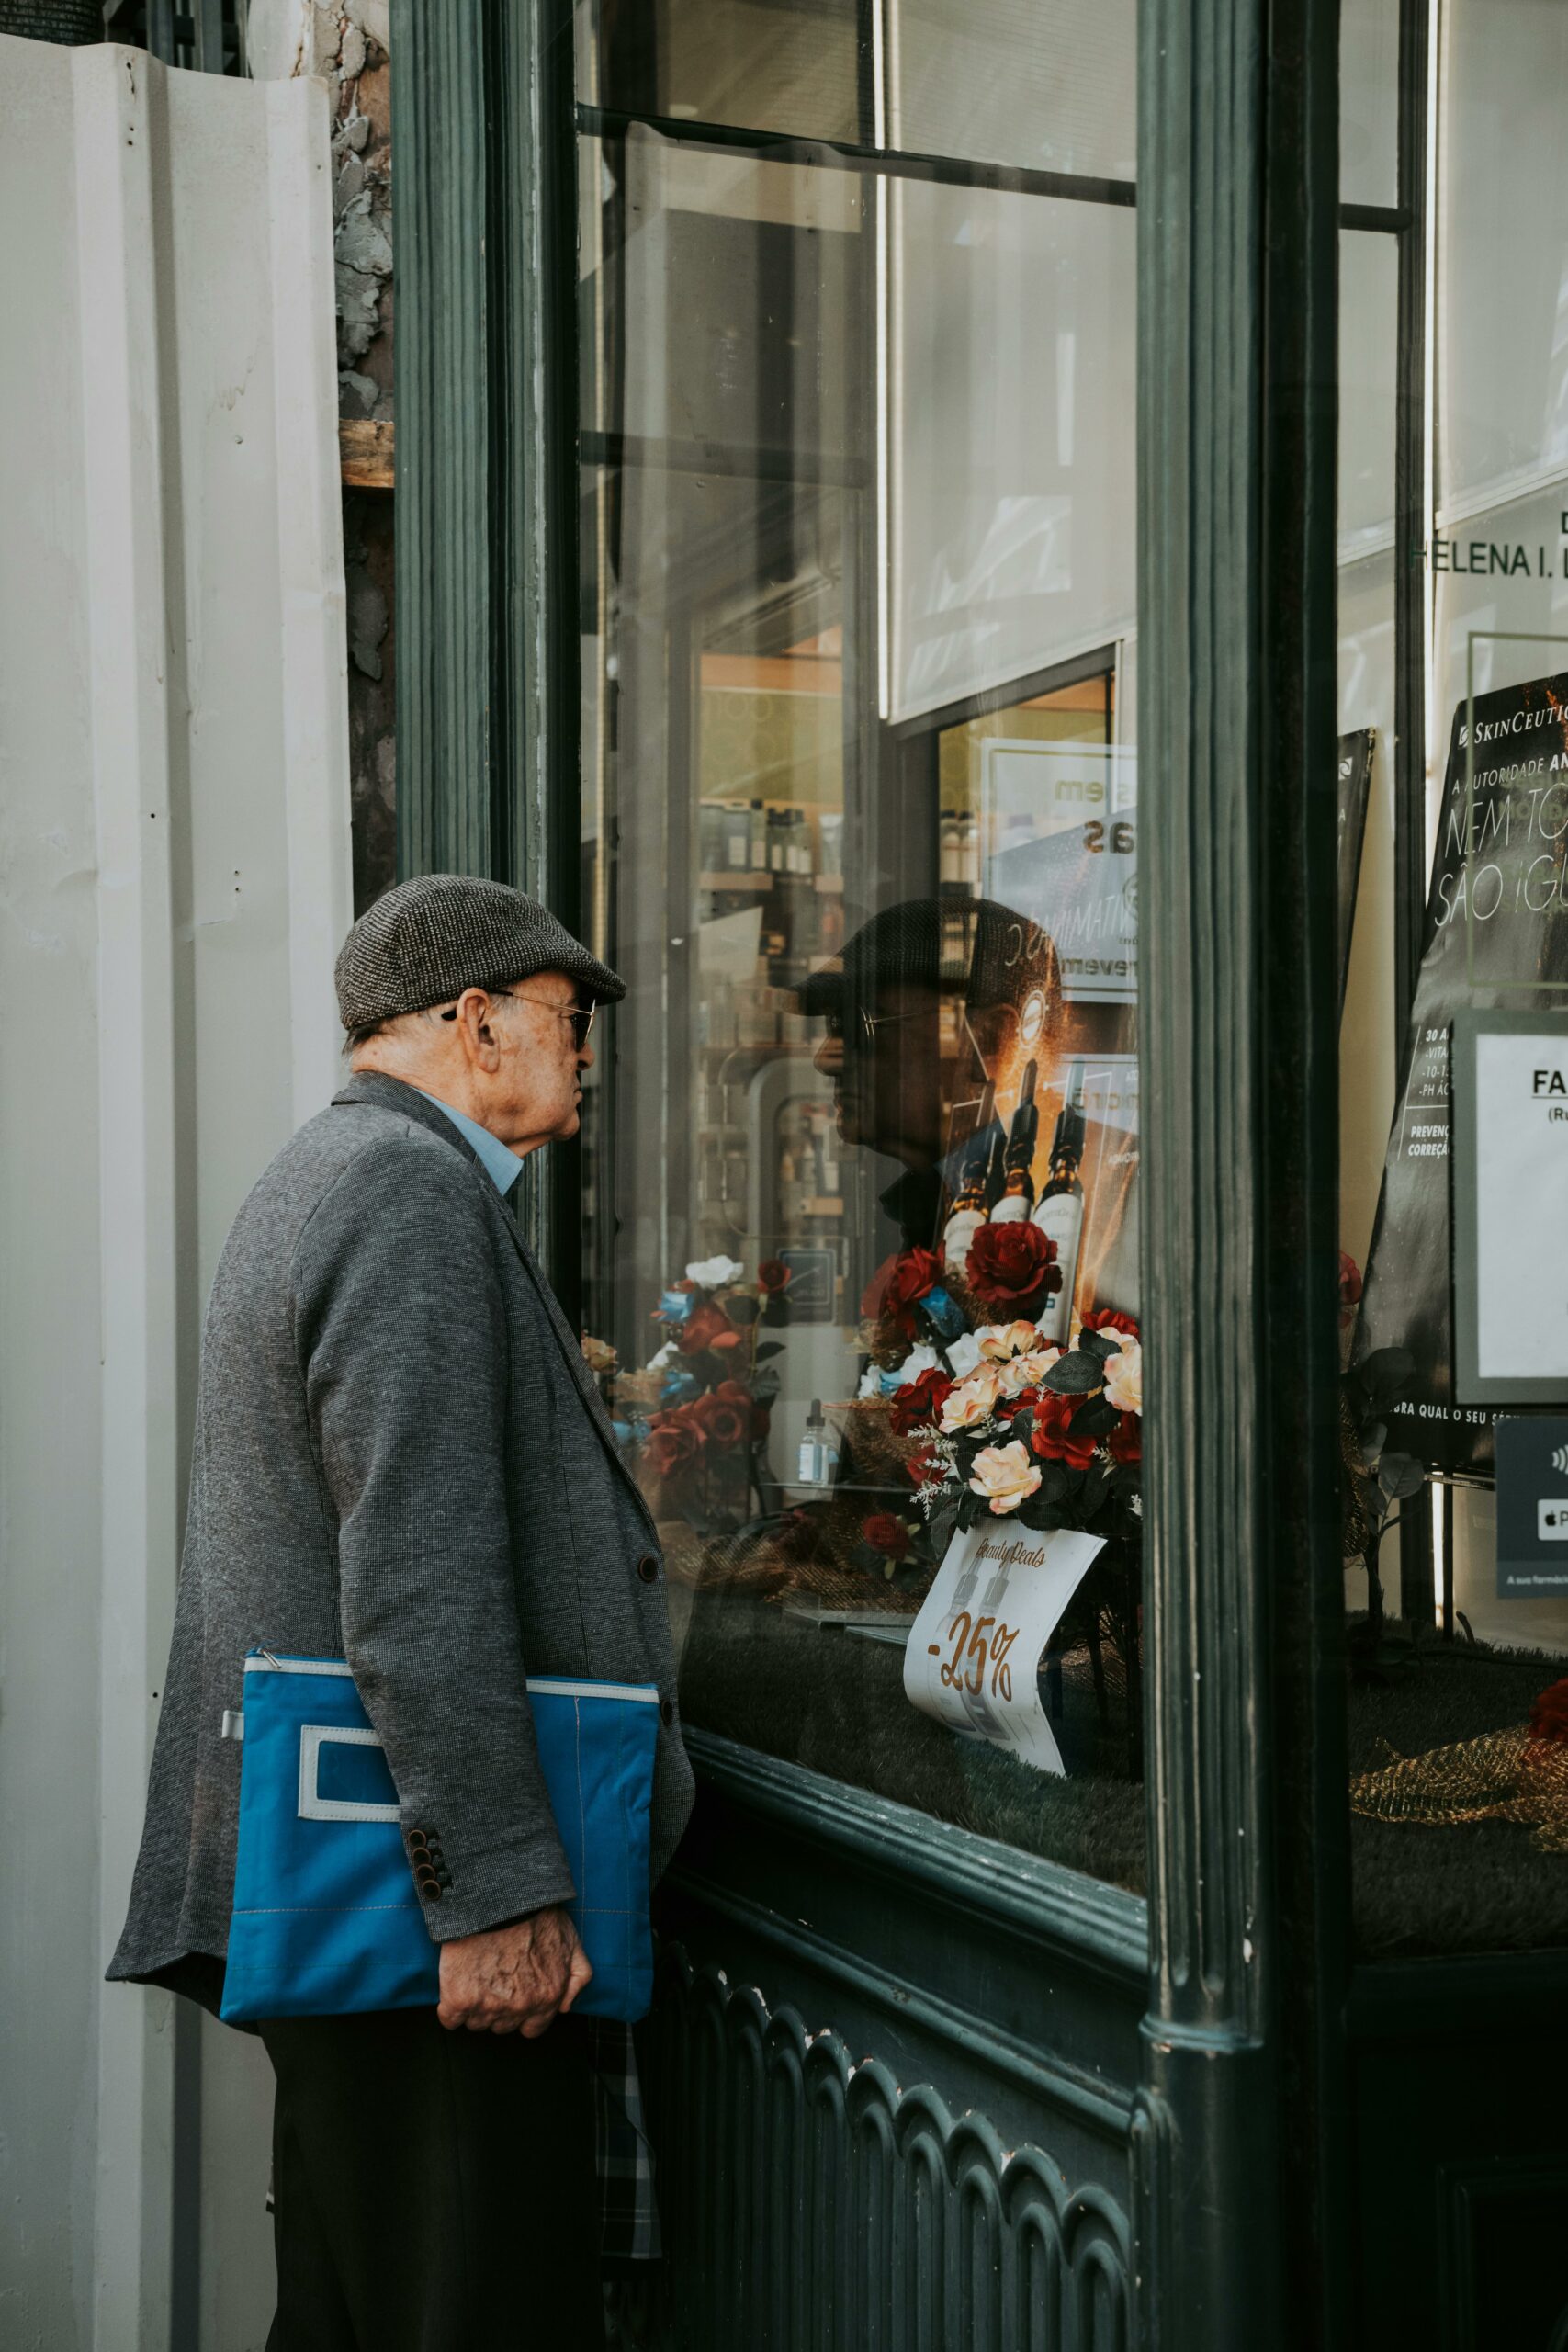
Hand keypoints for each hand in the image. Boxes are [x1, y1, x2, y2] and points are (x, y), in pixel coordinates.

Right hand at [437, 1906, 592, 2035]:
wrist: (497, 1897)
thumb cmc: (536, 1914)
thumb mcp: (571, 1941)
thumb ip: (577, 1977)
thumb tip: (565, 2007)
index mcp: (547, 1998)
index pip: (532, 2028)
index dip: (521, 2013)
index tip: (512, 1995)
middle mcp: (519, 2008)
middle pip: (502, 2026)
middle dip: (498, 2007)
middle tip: (492, 1979)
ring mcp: (488, 2006)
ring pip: (476, 2023)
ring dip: (474, 2007)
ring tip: (475, 1975)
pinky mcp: (459, 2000)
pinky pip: (450, 2019)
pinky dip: (449, 2007)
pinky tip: (455, 1985)